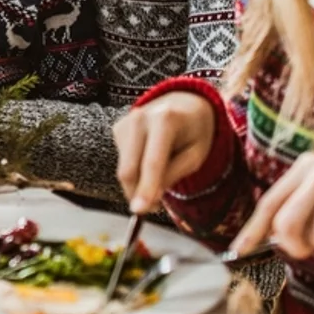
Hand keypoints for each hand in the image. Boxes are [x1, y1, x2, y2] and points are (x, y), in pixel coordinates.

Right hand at [114, 90, 218, 214]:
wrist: (183, 103)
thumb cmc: (195, 131)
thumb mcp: (196, 155)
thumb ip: (173, 175)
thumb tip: (149, 199)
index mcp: (165, 120)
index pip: (152, 161)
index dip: (146, 188)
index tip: (140, 210)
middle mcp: (139, 118)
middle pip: (129, 168)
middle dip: (137, 194)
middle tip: (153, 208)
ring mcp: (125, 122)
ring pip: (124, 168)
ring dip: (138, 184)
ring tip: (160, 177)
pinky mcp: (118, 128)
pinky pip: (123, 161)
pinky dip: (136, 170)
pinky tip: (150, 160)